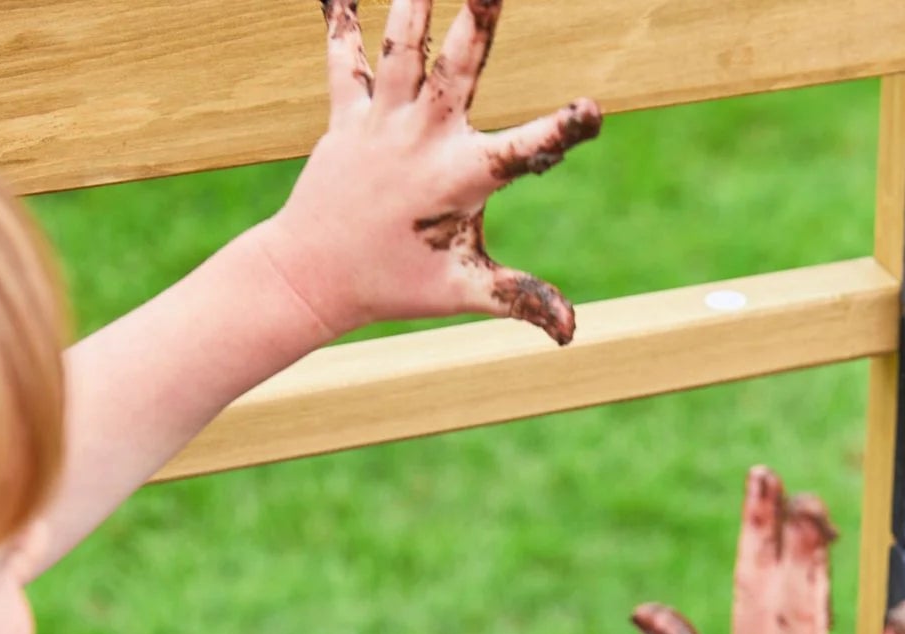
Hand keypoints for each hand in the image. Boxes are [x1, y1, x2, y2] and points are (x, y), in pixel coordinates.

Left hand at [262, 0, 601, 344]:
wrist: (313, 278)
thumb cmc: (395, 285)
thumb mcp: (463, 293)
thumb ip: (520, 298)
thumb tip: (572, 330)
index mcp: (460, 181)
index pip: (524, 154)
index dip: (560, 133)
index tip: (591, 112)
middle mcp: (422, 142)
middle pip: (457, 71)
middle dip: (478, 21)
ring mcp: (381, 124)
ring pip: (402, 47)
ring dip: (414, 2)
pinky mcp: (346, 116)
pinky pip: (344, 57)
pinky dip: (340, 18)